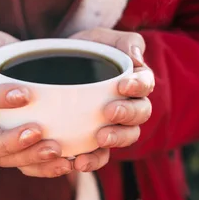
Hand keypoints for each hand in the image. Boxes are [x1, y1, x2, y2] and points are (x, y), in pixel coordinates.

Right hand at [0, 30, 72, 176]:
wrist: (23, 70)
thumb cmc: (0, 55)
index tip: (24, 93)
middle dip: (8, 142)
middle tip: (37, 131)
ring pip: (5, 161)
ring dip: (30, 158)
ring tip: (56, 149)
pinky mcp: (18, 153)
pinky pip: (27, 168)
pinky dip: (46, 169)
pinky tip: (68, 163)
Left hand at [68, 28, 154, 172]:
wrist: (52, 68)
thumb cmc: (83, 50)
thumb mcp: (100, 38)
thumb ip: (124, 42)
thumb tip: (136, 58)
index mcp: (135, 80)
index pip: (145, 84)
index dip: (138, 86)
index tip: (122, 85)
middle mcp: (130, 105)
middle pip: (140, 113)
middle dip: (127, 114)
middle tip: (109, 111)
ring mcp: (114, 125)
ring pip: (126, 137)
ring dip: (116, 139)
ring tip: (99, 138)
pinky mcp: (94, 142)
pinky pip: (101, 156)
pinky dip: (93, 160)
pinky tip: (79, 161)